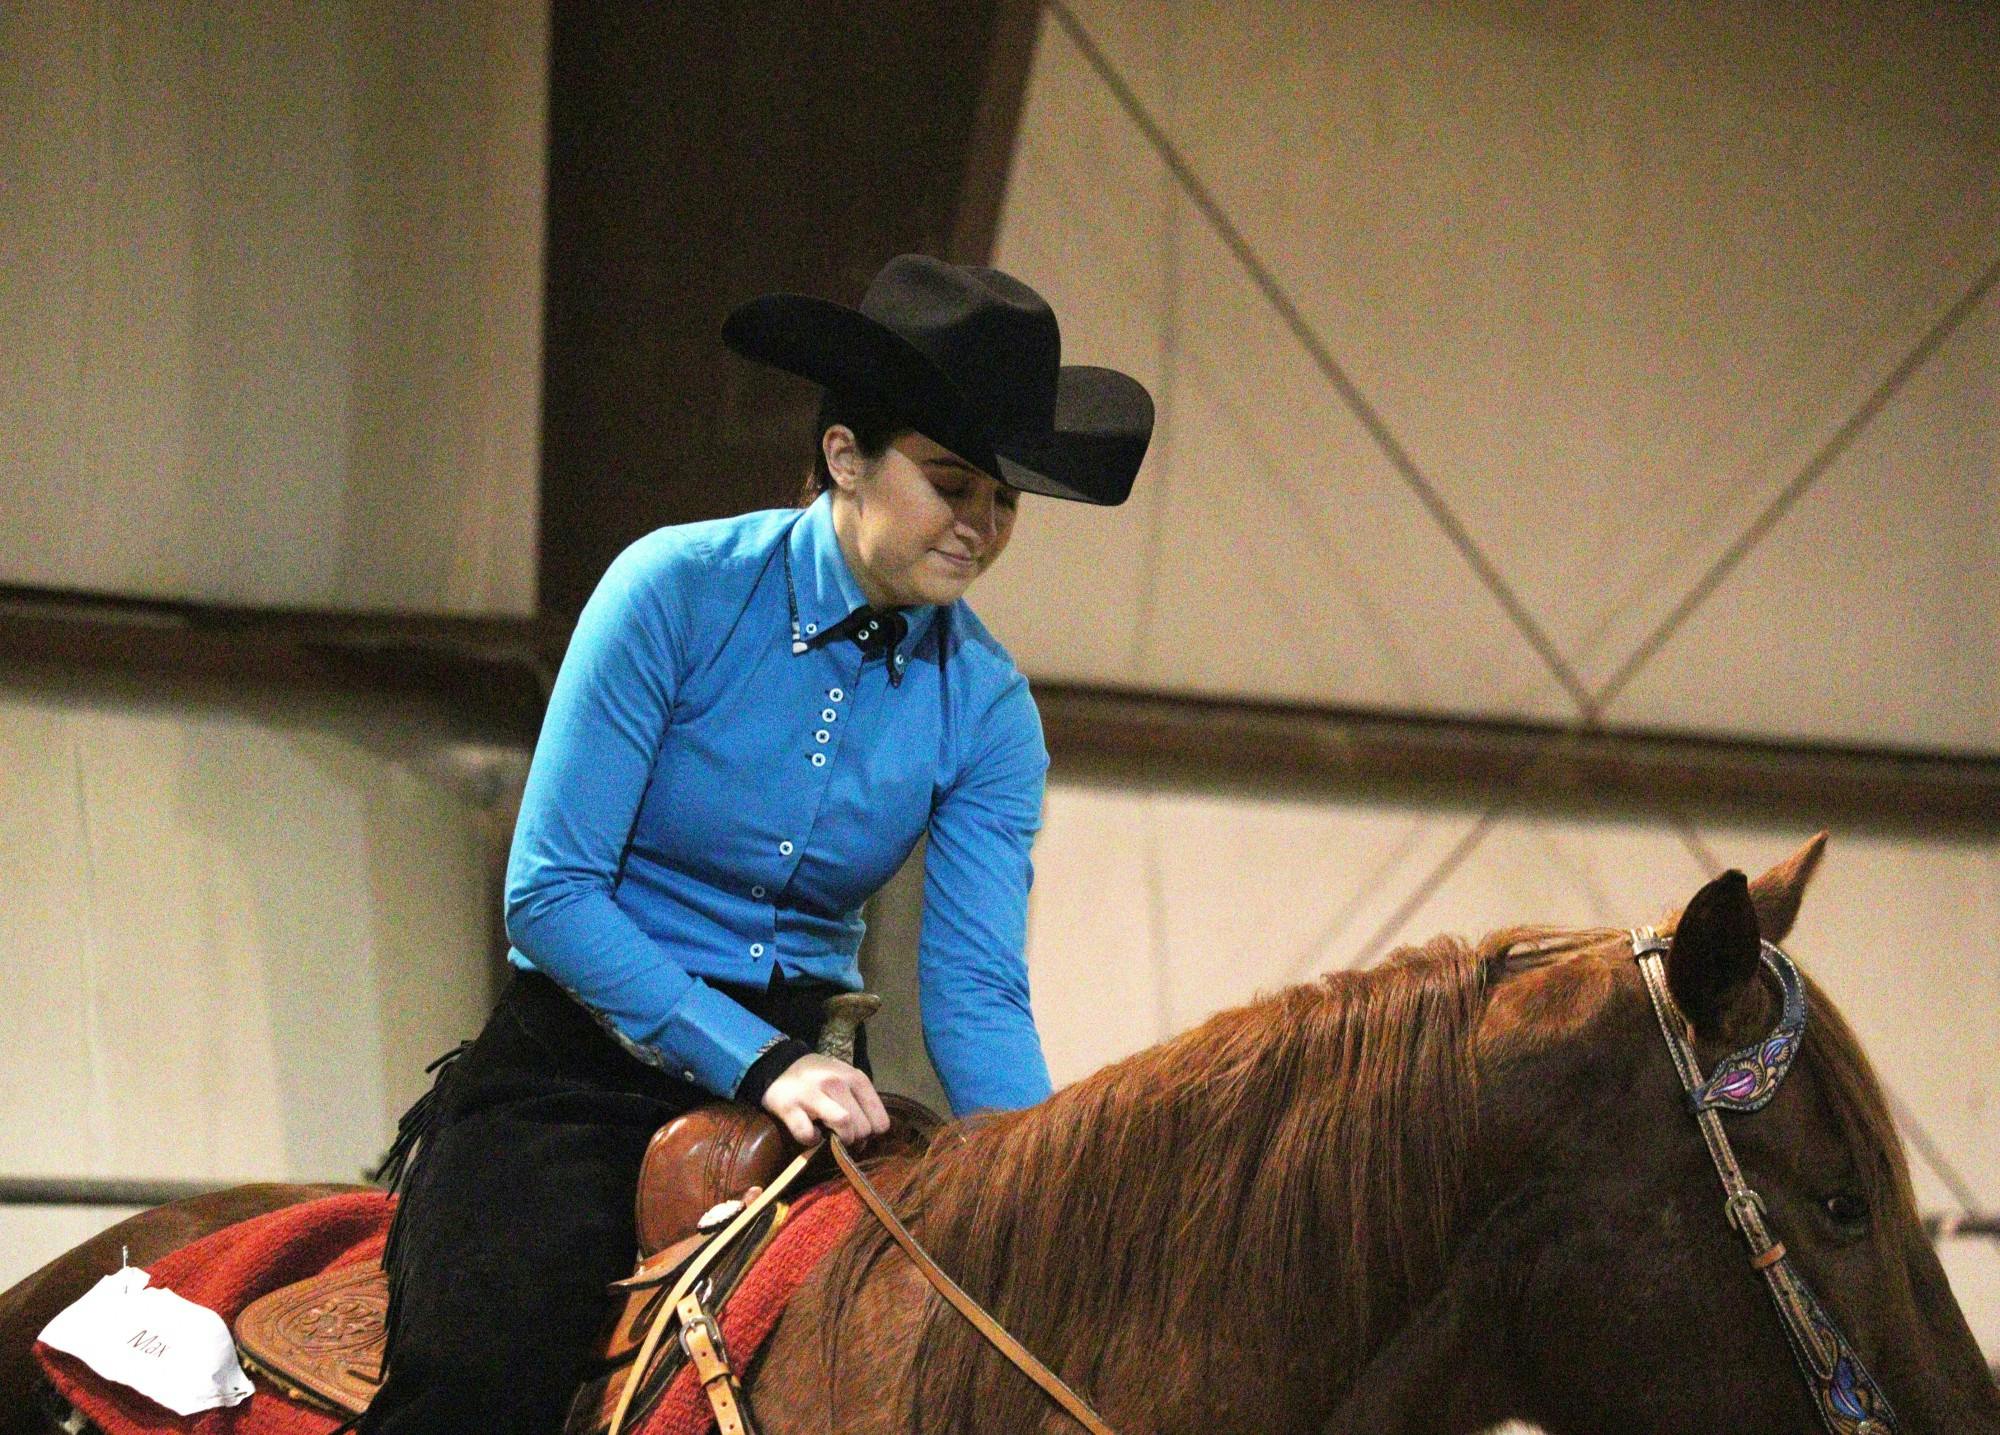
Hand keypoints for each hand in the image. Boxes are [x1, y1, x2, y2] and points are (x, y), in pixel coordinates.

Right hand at [760, 1053, 890, 1146]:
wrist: (781, 1064)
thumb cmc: (820, 1076)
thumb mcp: (846, 1079)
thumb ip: (861, 1102)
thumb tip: (870, 1137)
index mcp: (855, 1078)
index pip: (880, 1121)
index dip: (872, 1133)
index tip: (861, 1133)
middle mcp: (836, 1083)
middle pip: (863, 1127)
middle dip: (856, 1140)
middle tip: (844, 1137)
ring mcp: (813, 1094)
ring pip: (843, 1124)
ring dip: (839, 1140)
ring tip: (831, 1138)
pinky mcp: (790, 1107)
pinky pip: (808, 1134)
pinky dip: (811, 1140)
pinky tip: (811, 1134)